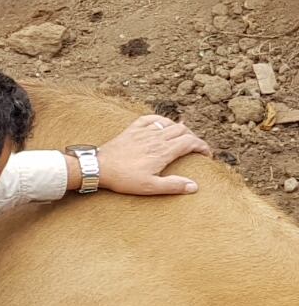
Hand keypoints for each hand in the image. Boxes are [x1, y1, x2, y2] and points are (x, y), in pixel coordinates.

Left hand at [87, 115, 211, 195]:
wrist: (98, 167)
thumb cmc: (123, 178)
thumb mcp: (150, 187)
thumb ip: (173, 186)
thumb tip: (194, 186)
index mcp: (163, 151)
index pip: (191, 142)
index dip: (203, 147)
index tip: (206, 155)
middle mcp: (156, 138)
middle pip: (183, 130)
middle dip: (194, 138)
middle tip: (195, 148)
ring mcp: (143, 131)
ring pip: (169, 123)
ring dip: (180, 129)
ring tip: (182, 138)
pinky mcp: (131, 129)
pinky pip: (150, 119)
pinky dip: (161, 120)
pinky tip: (162, 125)